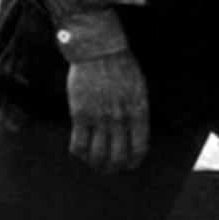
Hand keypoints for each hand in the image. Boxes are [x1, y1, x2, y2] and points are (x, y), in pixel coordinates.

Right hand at [67, 49, 149, 172]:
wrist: (99, 50)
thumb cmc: (121, 66)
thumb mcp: (139, 90)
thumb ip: (137, 112)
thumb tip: (135, 133)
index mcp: (139, 113)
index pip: (139, 148)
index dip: (134, 161)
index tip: (129, 165)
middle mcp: (120, 119)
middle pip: (118, 156)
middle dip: (114, 168)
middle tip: (109, 169)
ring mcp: (99, 118)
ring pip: (98, 154)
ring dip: (96, 164)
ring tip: (93, 164)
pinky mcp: (80, 114)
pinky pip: (79, 143)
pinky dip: (79, 153)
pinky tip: (79, 153)